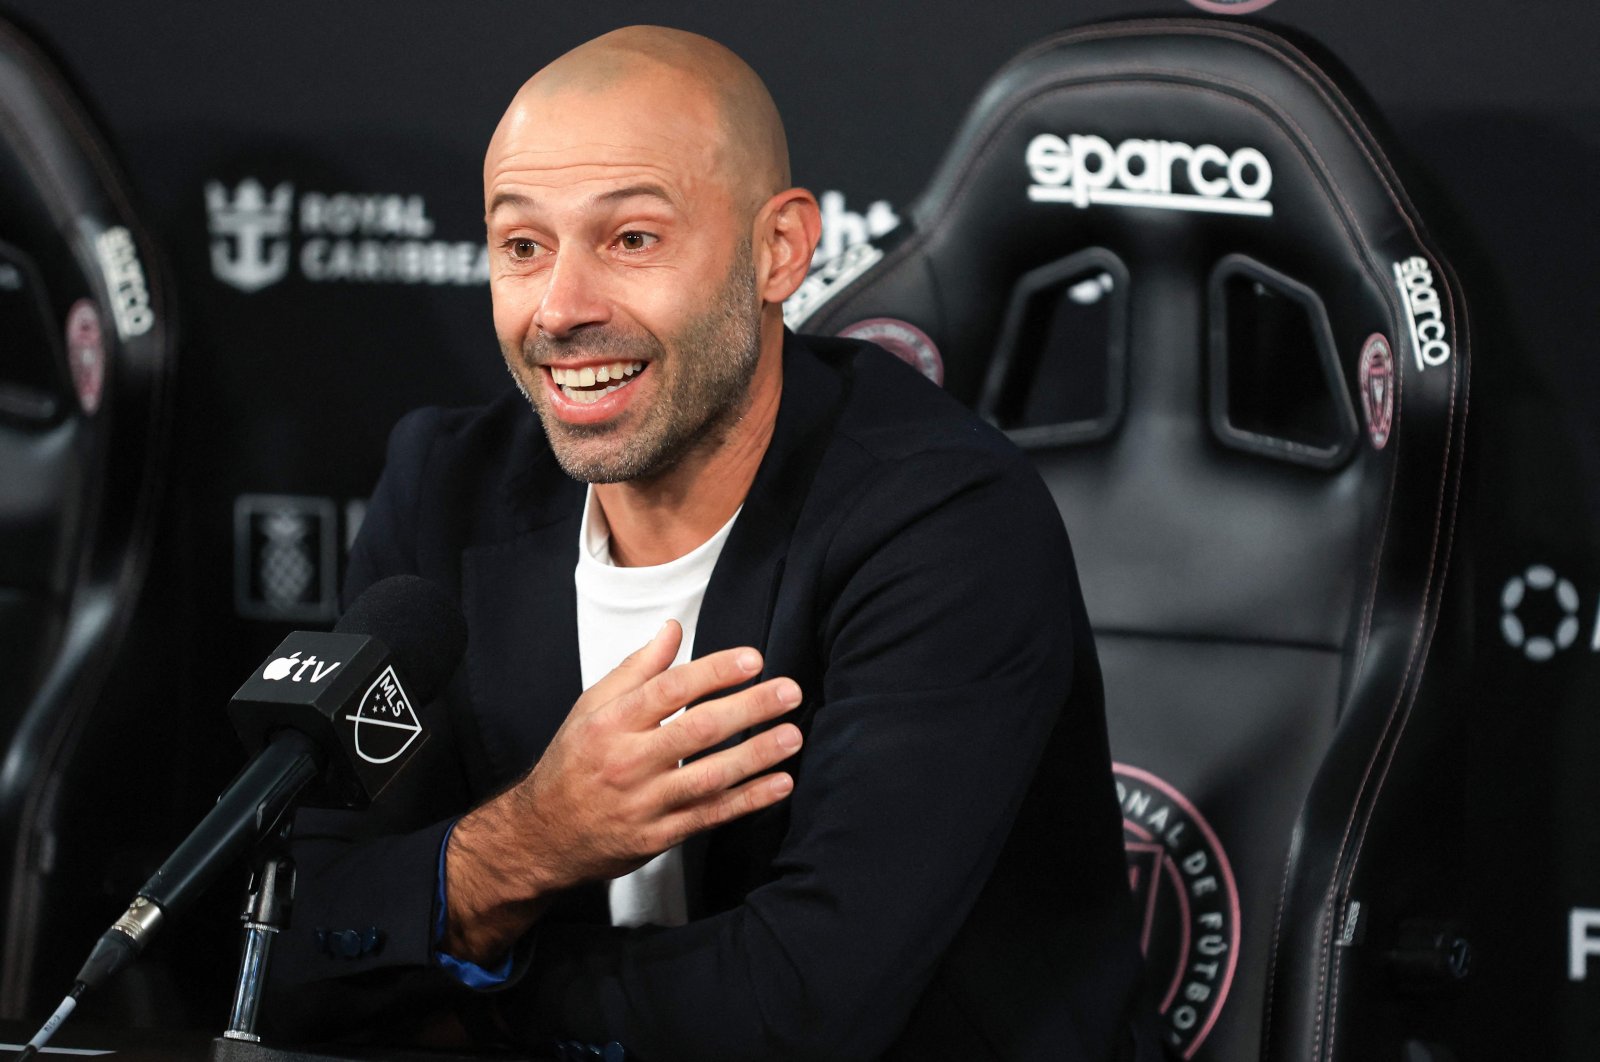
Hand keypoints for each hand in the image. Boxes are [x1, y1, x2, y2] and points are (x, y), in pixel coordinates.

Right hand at [441, 621, 802, 962]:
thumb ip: (637, 669)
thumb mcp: (591, 707)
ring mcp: (644, 803)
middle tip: (788, 691)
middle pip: (696, 730)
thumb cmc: (572, 763)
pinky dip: (748, 800)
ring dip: (756, 756)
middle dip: (748, 708)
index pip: (669, 689)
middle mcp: (627, 761)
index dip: (714, 672)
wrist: (543, 836)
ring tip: (792, 735)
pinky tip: (779, 783)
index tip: (753, 659)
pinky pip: (710, 816)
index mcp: (611, 723)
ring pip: (709, 777)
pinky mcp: (658, 837)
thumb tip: (673, 629)